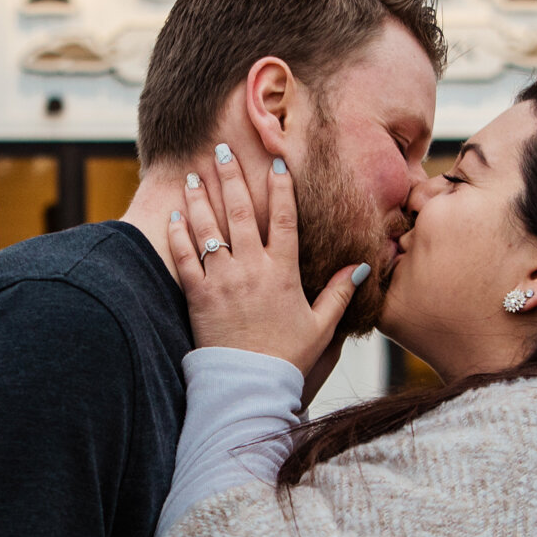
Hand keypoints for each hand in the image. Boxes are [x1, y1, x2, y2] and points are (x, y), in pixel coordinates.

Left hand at [170, 146, 365, 378]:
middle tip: (221, 150)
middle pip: (240, 212)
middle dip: (230, 177)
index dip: (280, 188)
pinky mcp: (198, 297)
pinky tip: (173, 216)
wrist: (250, 386)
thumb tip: (363, 266)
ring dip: (199, 199)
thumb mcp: (322, 326)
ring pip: (208, 229)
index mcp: (283, 272)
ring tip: (191, 175)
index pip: (283, 219)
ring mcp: (223, 281)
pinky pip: (184, 258)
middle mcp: (252, 269)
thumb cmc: (288, 358)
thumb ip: (340, 293)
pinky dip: (177, 236)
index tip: (276, 163)